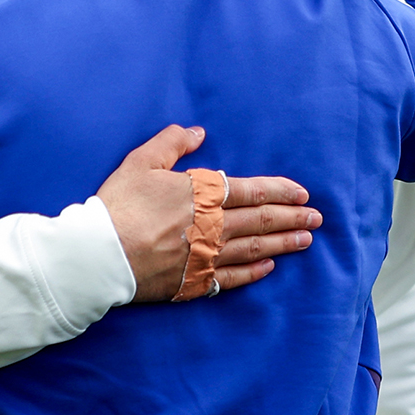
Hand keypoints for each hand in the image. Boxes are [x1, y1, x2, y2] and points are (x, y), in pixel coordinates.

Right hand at [96, 125, 318, 301]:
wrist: (98, 254)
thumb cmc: (118, 205)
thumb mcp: (140, 162)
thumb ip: (172, 143)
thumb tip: (199, 132)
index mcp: (202, 195)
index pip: (253, 191)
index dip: (280, 191)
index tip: (302, 193)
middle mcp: (213, 227)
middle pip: (261, 221)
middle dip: (293, 218)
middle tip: (316, 219)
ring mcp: (206, 256)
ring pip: (255, 249)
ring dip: (283, 244)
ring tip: (304, 241)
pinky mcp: (194, 281)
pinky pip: (234, 278)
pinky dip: (255, 272)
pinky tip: (269, 268)